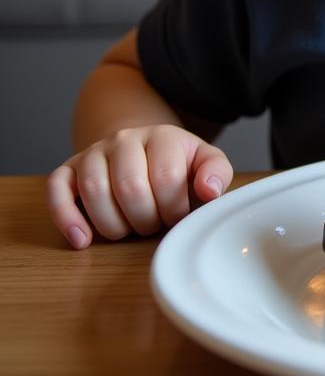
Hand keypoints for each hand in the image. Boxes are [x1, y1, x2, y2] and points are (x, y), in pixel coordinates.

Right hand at [47, 125, 233, 248]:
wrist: (141, 150)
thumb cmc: (176, 164)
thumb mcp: (204, 162)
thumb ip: (216, 172)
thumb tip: (209, 191)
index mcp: (162, 136)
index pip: (166, 177)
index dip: (173, 208)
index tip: (177, 216)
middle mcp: (124, 139)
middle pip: (130, 187)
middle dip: (145, 219)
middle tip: (153, 225)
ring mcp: (93, 153)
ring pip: (94, 191)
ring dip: (113, 224)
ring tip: (128, 229)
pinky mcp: (67, 170)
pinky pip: (56, 192)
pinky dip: (67, 219)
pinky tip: (83, 239)